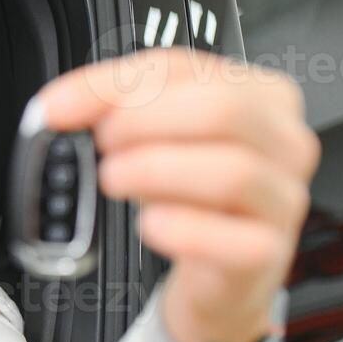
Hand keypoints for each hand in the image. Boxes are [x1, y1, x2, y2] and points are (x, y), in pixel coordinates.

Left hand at [37, 47, 320, 341]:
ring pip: (232, 171)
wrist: (218, 273)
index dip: (112, 86)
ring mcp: (283, 198)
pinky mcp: (268, 252)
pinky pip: (233, 238)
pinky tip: (150, 224)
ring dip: (156, 171)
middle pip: (222, 109)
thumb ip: (111, 109)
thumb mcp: (154, 141)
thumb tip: (58, 106)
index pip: (183, 67)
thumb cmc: (192, 198)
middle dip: (144, 123)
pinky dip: (183, 230)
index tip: (58, 108)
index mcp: (260, 95)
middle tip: (103, 145)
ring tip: (115, 180)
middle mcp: (284, 141)